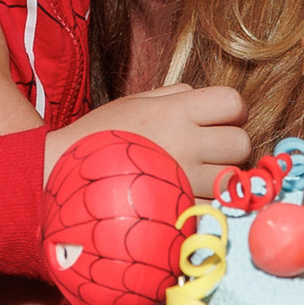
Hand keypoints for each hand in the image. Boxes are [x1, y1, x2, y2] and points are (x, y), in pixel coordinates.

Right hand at [47, 84, 249, 198]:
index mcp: (176, 111)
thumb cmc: (99, 135)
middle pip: (240, 143)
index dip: (231, 111)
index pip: (233, 102)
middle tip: (209, 151)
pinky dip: (205, 203)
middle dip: (229, 146)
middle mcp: (185, 143)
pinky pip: (213, 206)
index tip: (217, 119)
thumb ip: (174, 96)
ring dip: (220, 177)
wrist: (63, 172)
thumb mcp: (135, 102)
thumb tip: (202, 98)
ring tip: (197, 176)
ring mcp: (184, 179)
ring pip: (231, 178)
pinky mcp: (177, 208)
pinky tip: (186, 198)